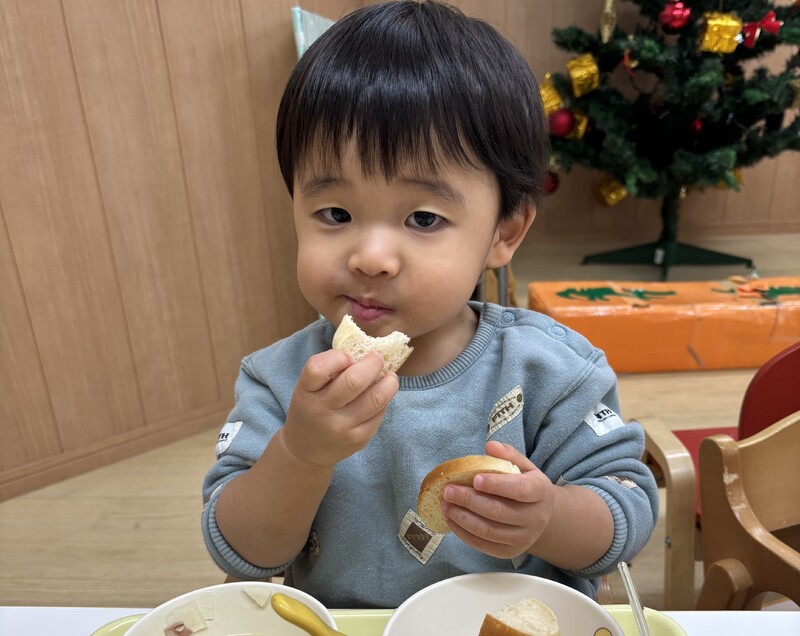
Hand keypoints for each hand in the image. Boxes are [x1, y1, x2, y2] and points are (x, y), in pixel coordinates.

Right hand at [280, 349, 398, 466]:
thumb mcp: (307, 387)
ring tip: (389, 377)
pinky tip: (380, 396)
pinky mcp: (359, 439)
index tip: (349, 356)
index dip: (338, 357)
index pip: (318, 368)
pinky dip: (384, 400)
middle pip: (355, 381)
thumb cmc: (310, 407)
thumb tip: (363, 354)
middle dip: (373, 363)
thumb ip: (327, 369)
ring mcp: (342, 428)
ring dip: (389, 382)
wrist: (305, 450)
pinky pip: (379, 414)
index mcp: (306, 392)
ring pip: (376, 399)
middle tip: (378, 358)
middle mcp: (322, 411)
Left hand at [440, 440, 554, 558]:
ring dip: (462, 518)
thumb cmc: (527, 486)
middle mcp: (535, 518)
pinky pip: (483, 544)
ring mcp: (523, 538)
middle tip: (448, 490)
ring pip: (488, 530)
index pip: (521, 489)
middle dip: (469, 501)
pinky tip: (450, 518)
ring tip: (445, 504)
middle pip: (499, 511)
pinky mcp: (509, 552)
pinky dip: (463, 532)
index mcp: (541, 492)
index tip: (475, 479)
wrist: (541, 516)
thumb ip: (508, 454)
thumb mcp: (524, 466)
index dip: (497, 485)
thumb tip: (490, 446)